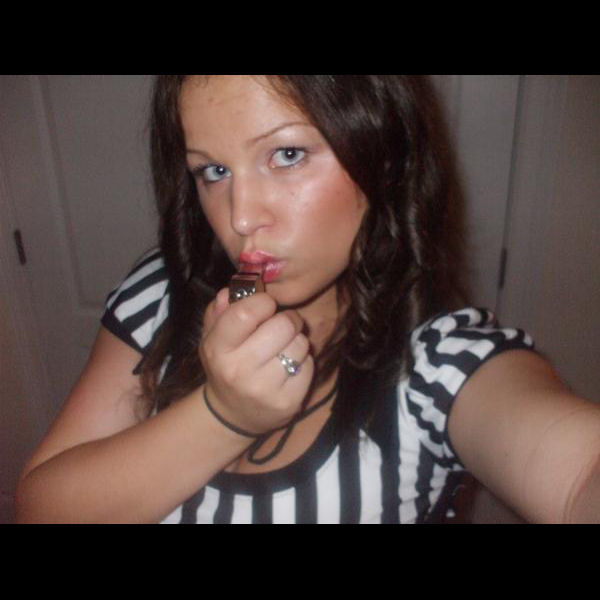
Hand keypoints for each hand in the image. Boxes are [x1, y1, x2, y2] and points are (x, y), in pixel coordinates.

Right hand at [199, 288, 313, 434]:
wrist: (233, 415)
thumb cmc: (226, 366)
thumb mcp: (213, 339)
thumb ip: (219, 311)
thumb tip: (231, 291)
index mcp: (218, 349)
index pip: (245, 314)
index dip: (263, 301)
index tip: (266, 304)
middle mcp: (239, 371)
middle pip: (283, 325)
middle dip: (288, 319)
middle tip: (282, 325)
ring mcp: (265, 389)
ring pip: (300, 344)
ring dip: (296, 341)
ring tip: (283, 348)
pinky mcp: (288, 402)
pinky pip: (309, 365)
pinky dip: (304, 362)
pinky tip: (289, 368)